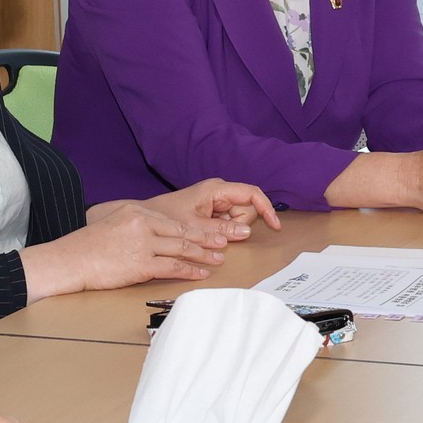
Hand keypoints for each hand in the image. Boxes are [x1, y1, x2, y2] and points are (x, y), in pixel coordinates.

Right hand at [21, 201, 230, 298]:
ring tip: (218, 259)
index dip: (195, 229)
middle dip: (207, 239)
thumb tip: (157, 235)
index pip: (173, 221)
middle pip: (182, 232)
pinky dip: (190, 271)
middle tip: (225, 244)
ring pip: (182, 249)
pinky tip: (201, 274)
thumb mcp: (113, 223)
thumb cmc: (88, 246)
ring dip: (203, 255)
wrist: (69, 260)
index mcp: (137, 211)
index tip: (210, 233)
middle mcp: (143, 223)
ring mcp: (143, 243)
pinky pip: (173, 267)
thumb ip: (136, 226)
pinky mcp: (141, 264)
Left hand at [145, 177, 280, 238]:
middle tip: (215, 233)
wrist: (147, 219)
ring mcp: (217, 201)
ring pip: (239, 219)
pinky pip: (228, 223)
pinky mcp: (213, 211)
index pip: (252, 193)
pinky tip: (207, 233)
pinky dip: (223, 232)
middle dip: (238, 226)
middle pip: (247, 209)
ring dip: (228, 232)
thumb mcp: (194, 227)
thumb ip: (221, 231)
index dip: (267, 208)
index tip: (275, 225)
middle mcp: (220, 192)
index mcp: (217, 189)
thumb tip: (246, 233)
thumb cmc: (166, 217)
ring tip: (205, 233)